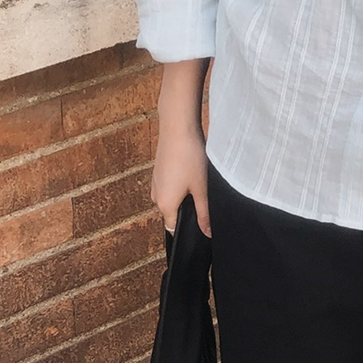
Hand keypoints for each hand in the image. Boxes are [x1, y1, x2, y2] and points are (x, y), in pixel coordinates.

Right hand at [151, 120, 211, 237]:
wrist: (178, 129)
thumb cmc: (190, 159)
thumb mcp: (201, 188)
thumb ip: (203, 213)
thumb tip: (207, 234)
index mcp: (164, 205)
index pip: (173, 227)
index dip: (188, 228)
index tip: (202, 221)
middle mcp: (155, 197)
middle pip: (172, 213)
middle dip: (187, 209)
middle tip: (204, 197)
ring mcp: (155, 183)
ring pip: (171, 198)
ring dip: (184, 195)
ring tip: (199, 183)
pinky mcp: (158, 172)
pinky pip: (168, 186)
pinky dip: (179, 184)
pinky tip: (191, 172)